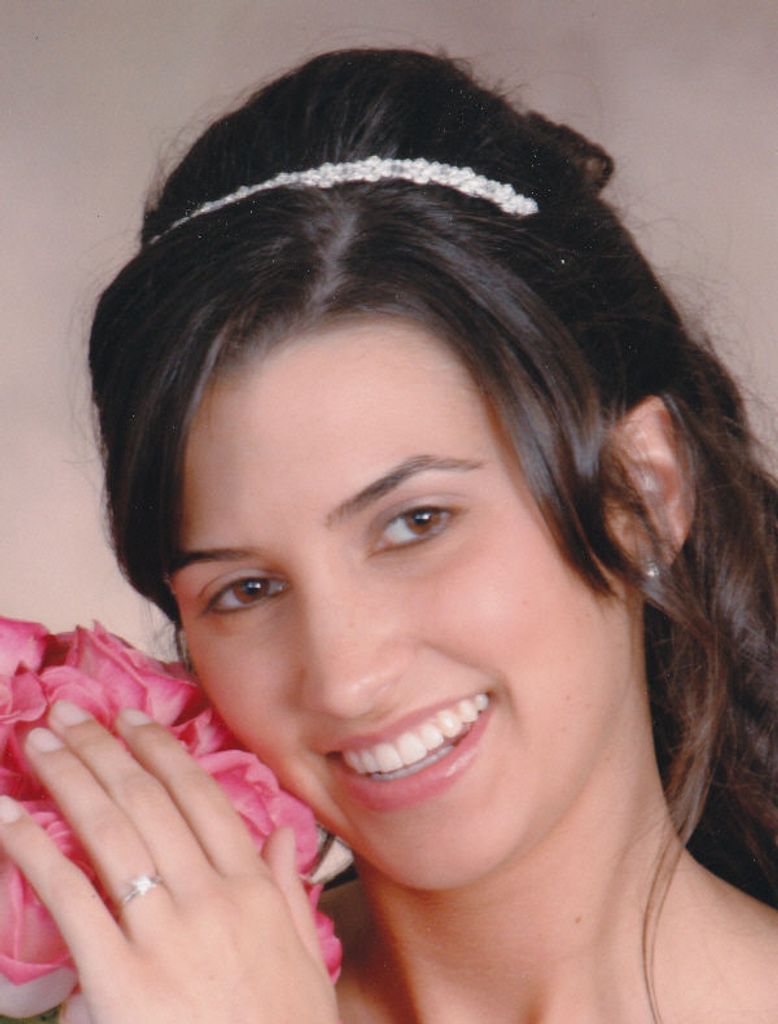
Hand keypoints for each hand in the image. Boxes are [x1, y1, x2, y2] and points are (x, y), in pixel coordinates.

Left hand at [0, 701, 338, 1023]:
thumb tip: (280, 836)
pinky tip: (10, 819)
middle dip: (101, 748)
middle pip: (146, 800)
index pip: (199, 797)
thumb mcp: (307, 959)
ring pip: (109, 831)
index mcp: (252, 887)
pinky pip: (72, 899)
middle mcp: (208, 895)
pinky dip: (35, 851)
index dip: (159, 751)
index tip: (129, 718)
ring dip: (68, 777)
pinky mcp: (118, 977)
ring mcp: (163, 933)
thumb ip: (289, 890)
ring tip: (37, 741)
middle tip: (66, 712)